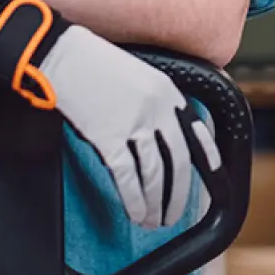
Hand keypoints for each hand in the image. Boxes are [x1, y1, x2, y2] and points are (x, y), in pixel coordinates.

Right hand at [0, 0, 221, 229]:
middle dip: (178, 195)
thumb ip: (154, 101)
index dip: (208, 162)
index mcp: (167, 91)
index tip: (214, 180)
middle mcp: (157, 109)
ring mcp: (133, 124)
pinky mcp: (108, 137)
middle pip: (178, 163)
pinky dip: (134, 200)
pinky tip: (135, 213)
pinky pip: (127, 178)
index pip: (197, 134)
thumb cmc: (91, 61)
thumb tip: (159, 134)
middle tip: (174, 214)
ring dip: (156, 204)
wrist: (60, 53)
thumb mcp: (136, 74)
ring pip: (154, 176)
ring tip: (153, 220)